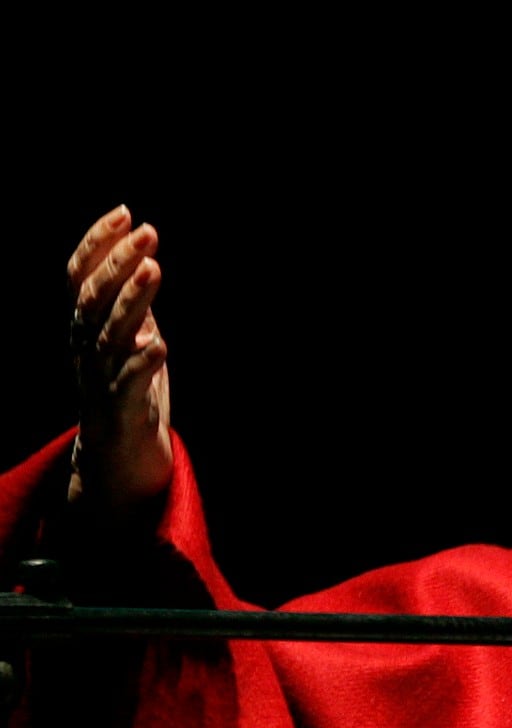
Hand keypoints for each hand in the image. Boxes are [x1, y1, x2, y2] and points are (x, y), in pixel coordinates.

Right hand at [66, 205, 173, 517]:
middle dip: (118, 262)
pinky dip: (143, 362)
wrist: (121, 458)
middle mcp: (86, 348)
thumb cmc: (128, 394)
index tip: (124, 213)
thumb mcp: (128, 340)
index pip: (80, 276)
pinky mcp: (122, 408)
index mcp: (86, 328)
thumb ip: (131, 306)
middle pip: (94, 298)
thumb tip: (142, 261)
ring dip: (132, 300)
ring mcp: (102, 377)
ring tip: (153, 270)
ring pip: (110, 333)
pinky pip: (129, 382)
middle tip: (148, 231)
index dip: (98, 243)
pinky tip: (159, 344)